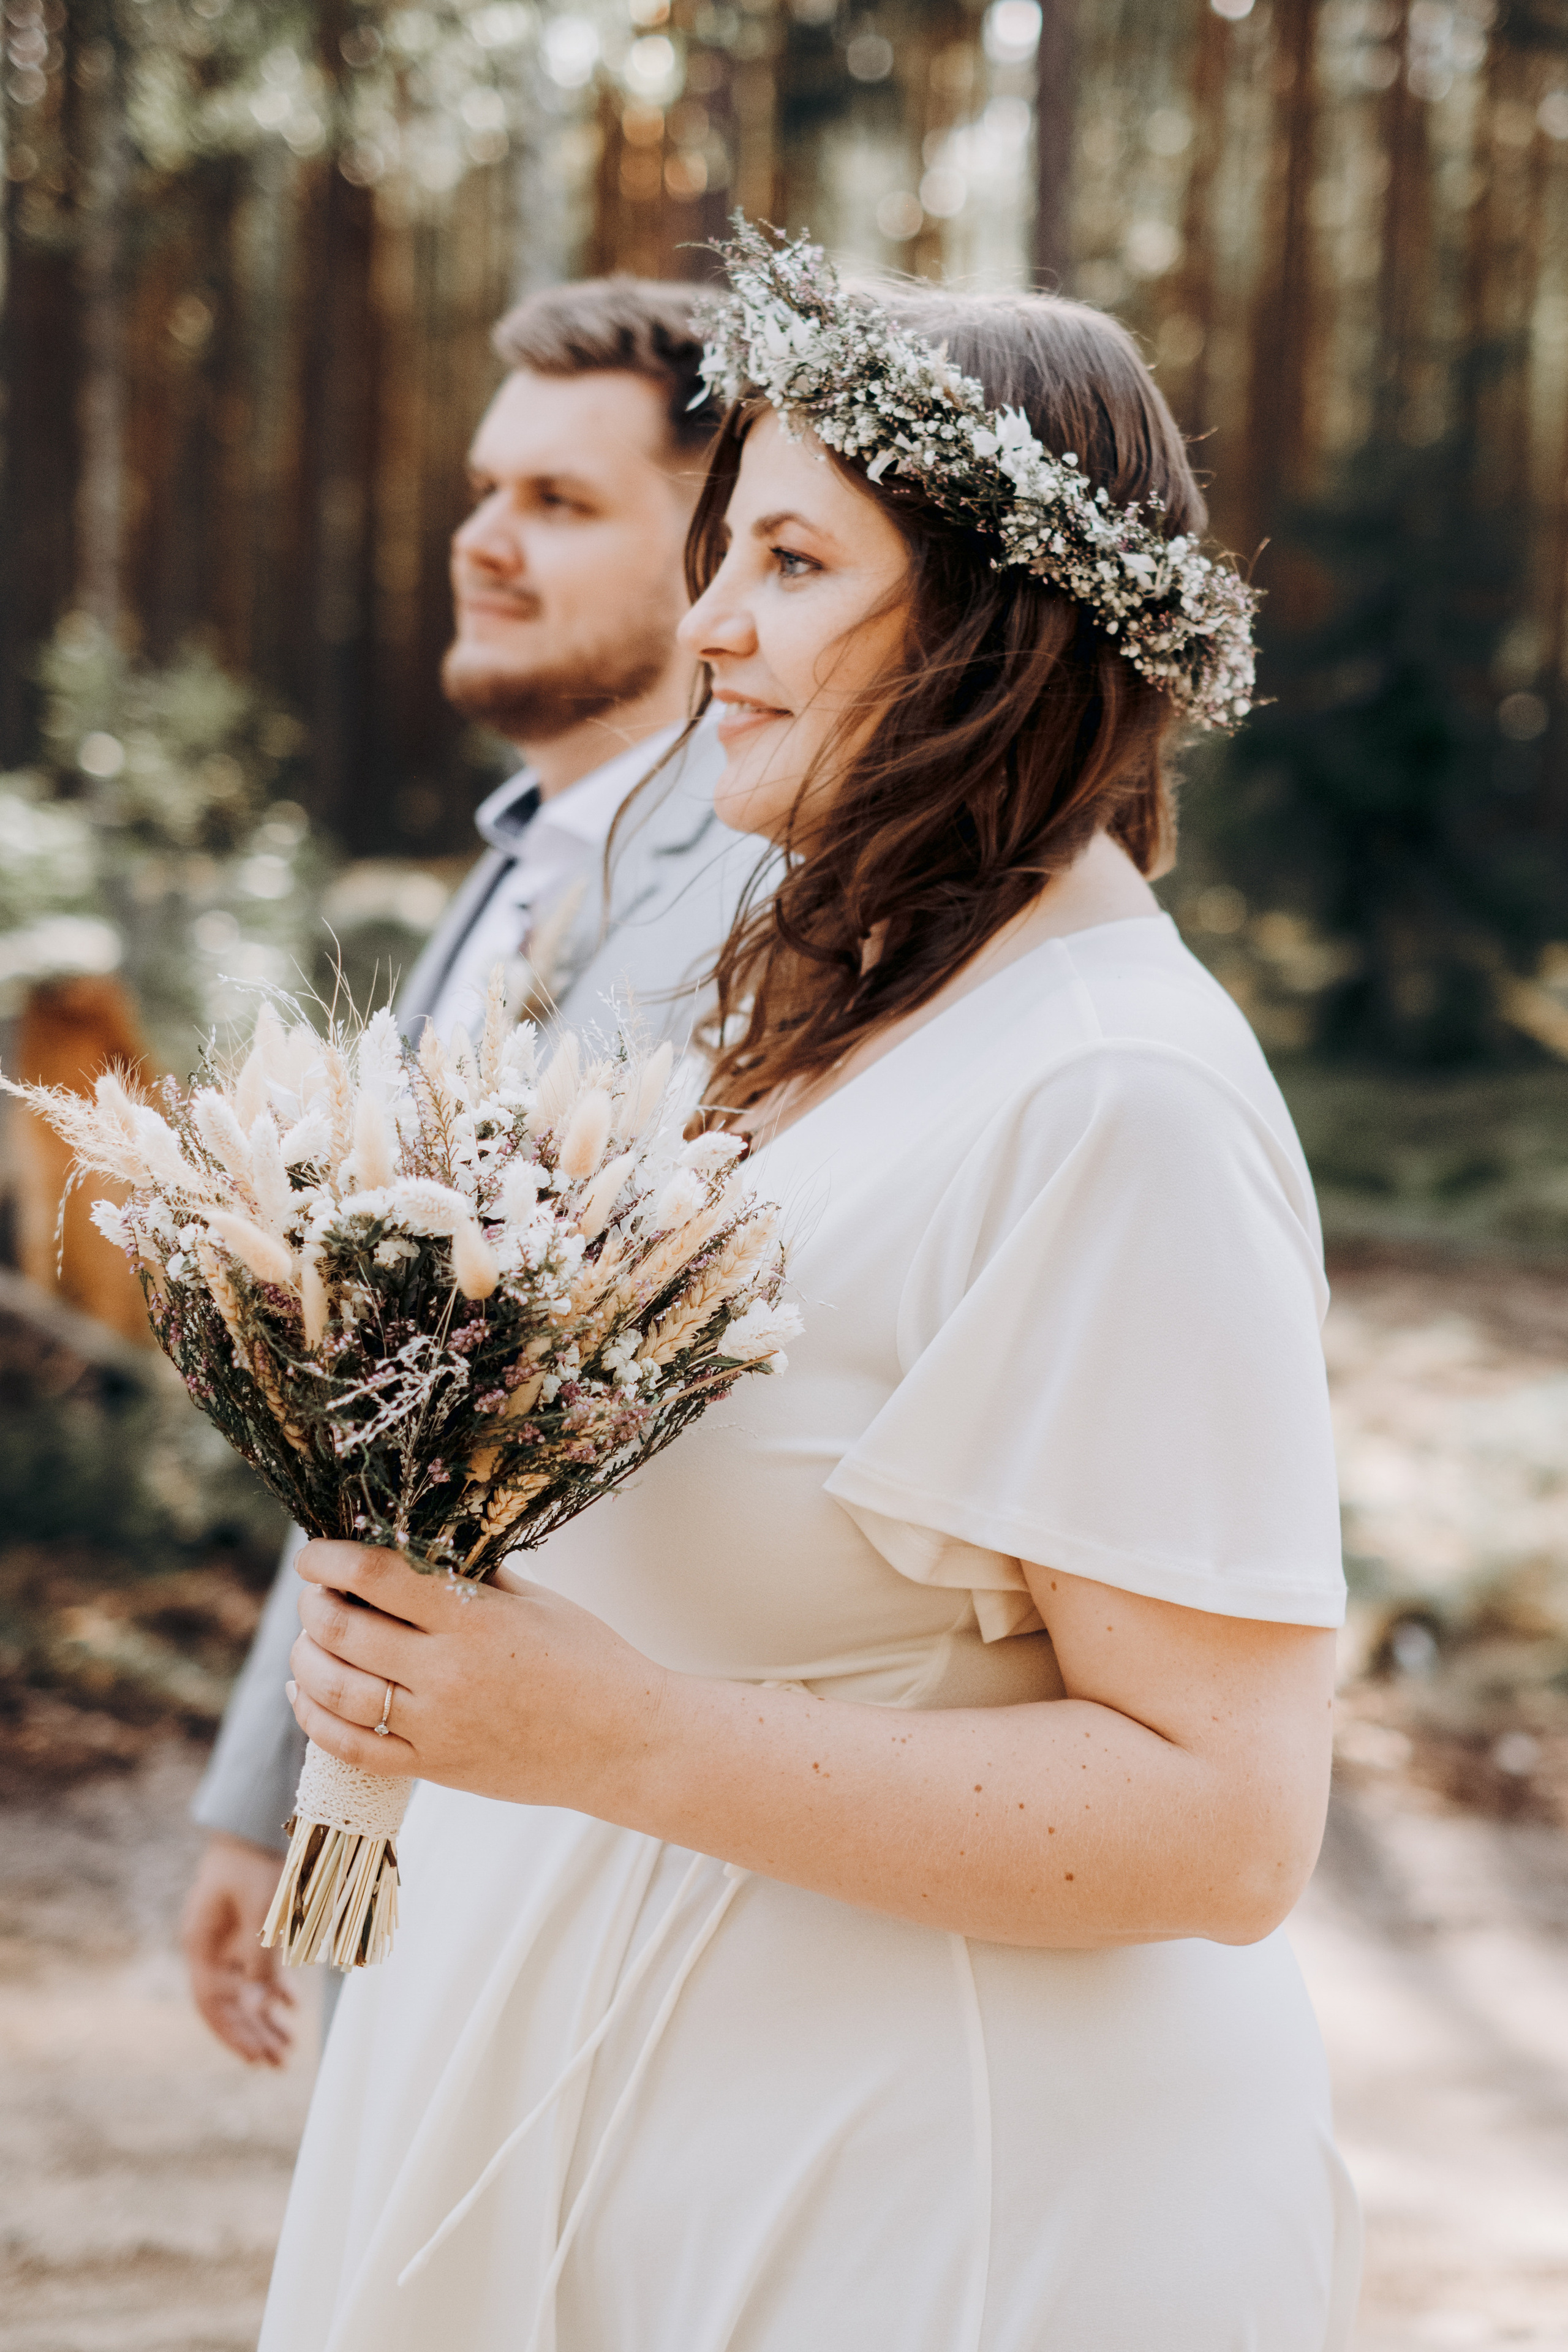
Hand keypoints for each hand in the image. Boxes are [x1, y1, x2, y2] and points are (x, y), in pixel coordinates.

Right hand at [180, 1832, 297, 2065]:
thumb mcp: (262, 1910)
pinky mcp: (246, 1930)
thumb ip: (261, 1958)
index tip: (257, 2058)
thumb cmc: (256, 1863)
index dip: (234, 2033)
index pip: (213, 2004)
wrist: (257, 1821)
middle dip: (253, 2034)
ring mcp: (227, 1939)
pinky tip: (291, 2005)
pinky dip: (273, 1988)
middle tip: (280, 2062)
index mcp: (201, 1944)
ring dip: (264, 2016)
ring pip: (244, 1990)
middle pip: (229, 2003)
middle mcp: (210, 1947)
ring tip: (288, 2045)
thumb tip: (262, 2005)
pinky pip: (256, 1969)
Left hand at [285, 1541, 666, 1815]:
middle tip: (313, 1594)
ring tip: (306, 1642)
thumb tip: (416, 1543)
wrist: (626, 1742)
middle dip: (312, 1605)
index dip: (330, 1559)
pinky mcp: (435, 1769)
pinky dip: (315, 1720)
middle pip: (342, 1630)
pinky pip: (352, 1749)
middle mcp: (447, 1672)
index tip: (314, 1554)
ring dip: (304, 1660)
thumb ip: (473, 1574)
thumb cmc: (589, 1660)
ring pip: (335, 1690)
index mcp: (474, 1618)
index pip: (376, 1576)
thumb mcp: (536, 1601)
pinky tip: (306, 1696)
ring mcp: (437, 1726)